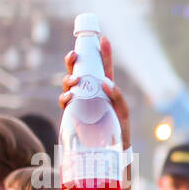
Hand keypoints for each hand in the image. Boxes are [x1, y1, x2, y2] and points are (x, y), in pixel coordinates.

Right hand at [60, 36, 131, 150]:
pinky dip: (65, 96)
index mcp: (105, 88)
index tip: (102, 39)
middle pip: (79, 70)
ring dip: (68, 78)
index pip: (103, 66)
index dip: (102, 52)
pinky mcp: (72, 113)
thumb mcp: (123, 111)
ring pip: (69, 83)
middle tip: (74, 55)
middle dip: (73, 60)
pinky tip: (69, 96)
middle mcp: (90, 92)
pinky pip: (65, 101)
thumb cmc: (120, 129)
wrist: (112, 150)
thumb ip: (118, 96)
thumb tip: (105, 82)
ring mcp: (80, 101)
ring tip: (74, 80)